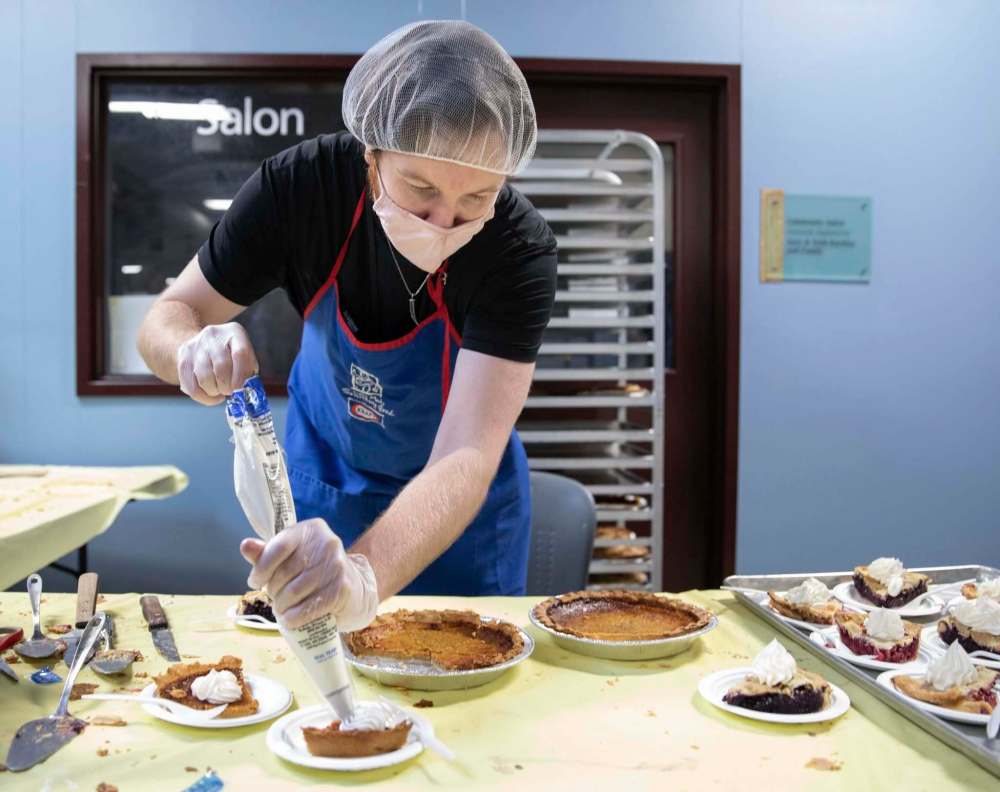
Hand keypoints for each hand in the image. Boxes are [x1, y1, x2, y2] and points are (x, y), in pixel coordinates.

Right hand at [176, 322, 257, 404]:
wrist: (202, 344)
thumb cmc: (230, 356)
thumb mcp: (246, 357)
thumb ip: (248, 372)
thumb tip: (245, 390)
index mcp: (234, 332)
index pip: (240, 353)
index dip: (240, 375)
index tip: (239, 388)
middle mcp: (213, 335)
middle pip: (221, 366)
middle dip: (227, 386)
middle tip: (229, 391)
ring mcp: (196, 345)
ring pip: (204, 378)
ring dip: (214, 391)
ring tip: (219, 391)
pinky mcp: (183, 358)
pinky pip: (191, 385)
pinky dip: (202, 396)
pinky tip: (209, 395)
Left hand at [240, 519, 378, 630]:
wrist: (354, 588)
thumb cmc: (316, 571)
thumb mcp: (293, 556)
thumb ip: (268, 552)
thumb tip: (245, 546)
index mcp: (311, 530)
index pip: (279, 546)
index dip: (262, 567)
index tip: (255, 581)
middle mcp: (327, 543)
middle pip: (285, 572)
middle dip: (273, 590)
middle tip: (275, 599)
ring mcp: (336, 567)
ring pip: (294, 592)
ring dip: (281, 607)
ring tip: (281, 610)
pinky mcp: (341, 590)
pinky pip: (308, 608)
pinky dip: (293, 618)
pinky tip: (289, 620)